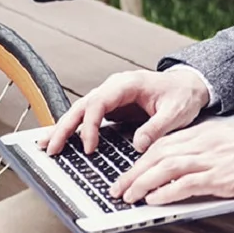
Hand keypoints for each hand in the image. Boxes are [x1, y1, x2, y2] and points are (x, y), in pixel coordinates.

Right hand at [40, 67, 210, 155]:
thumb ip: (157, 127)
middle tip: (50, 148)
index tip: (90, 148)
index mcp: (128, 84)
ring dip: (64, 128)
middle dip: (65, 126)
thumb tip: (138, 144)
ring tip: (46, 145)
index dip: (90, 125)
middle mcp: (114, 87)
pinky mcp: (111, 107)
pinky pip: (88, 117)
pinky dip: (74, 128)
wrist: (188, 86)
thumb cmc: (182, 96)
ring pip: (81, 110)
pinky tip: (61, 140)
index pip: (99, 103)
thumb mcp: (176, 113)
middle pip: (82, 105)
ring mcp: (111, 96)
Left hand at [109, 120, 233, 205]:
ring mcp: (211, 159)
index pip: (163, 143)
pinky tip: (154, 199)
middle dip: (133, 172)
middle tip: (117, 187)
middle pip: (158, 154)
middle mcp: (203, 143)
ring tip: (128, 196)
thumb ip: (205, 148)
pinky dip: (166, 191)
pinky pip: (186, 183)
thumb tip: (183, 163)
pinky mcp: (220, 177)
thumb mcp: (226, 141)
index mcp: (204, 133)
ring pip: (166, 167)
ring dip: (142, 182)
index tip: (128, 171)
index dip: (141, 159)